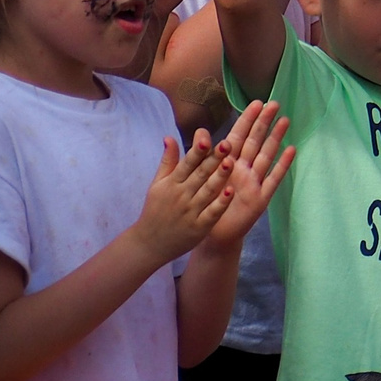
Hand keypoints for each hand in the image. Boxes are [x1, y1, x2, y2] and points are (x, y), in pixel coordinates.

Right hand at [131, 133, 230, 261]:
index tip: (206, 137)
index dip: (196, 151)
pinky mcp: (199, 227)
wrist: (149, 244)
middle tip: (227, 144)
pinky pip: (212, 213)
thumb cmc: (156, 209)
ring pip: (208, 192)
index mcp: (171, 183)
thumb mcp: (157, 184)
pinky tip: (231, 191)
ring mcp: (191, 212)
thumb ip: (167, 161)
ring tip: (231, 162)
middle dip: (213, 159)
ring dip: (219, 178)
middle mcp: (181, 196)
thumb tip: (169, 136)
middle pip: (200, 175)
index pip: (186, 164)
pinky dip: (221, 203)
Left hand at [205, 99, 293, 247]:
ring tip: (285, 121)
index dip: (247, 120)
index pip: (239, 136)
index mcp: (228, 163)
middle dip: (264, 123)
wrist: (212, 234)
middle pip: (255, 142)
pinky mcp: (261, 198)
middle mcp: (243, 169)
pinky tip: (292, 150)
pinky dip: (282, 165)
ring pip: (266, 156)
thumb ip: (200, 156)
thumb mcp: (199, 179)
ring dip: (276, 138)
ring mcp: (254, 182)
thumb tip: (200, 133)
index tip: (257, 103)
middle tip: (275, 103)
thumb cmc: (207, 205)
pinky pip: (273, 179)